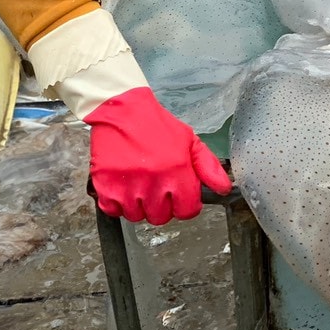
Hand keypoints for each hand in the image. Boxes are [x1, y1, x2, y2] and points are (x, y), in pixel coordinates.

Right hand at [85, 86, 231, 223]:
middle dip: (162, 207)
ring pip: (137, 217)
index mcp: (177, 171)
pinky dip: (117, 203)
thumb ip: (209, 167)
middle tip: (157, 188)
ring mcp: (127, 186)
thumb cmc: (157, 126)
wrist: (122, 111)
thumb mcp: (190, 141)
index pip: (187, 211)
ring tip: (139, 184)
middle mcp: (153, 182)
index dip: (185, 205)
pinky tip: (123, 186)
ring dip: (139, 205)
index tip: (180, 196)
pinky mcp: (105, 186)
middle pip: (161, 218)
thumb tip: (224, 189)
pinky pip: (113, 210)